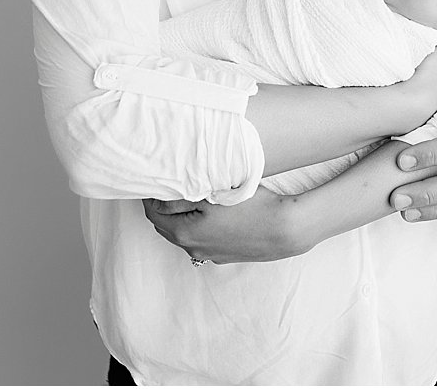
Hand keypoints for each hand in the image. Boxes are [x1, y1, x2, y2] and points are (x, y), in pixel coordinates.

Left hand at [143, 188, 307, 264]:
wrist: (285, 230)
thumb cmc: (252, 207)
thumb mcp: (212, 195)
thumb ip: (181, 198)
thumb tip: (158, 198)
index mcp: (185, 233)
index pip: (154, 214)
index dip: (151, 196)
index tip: (156, 180)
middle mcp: (193, 248)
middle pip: (165, 226)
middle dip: (163, 208)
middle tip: (170, 186)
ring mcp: (209, 254)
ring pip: (184, 234)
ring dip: (181, 218)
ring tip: (191, 196)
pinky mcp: (224, 256)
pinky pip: (202, 240)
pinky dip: (198, 227)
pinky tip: (211, 213)